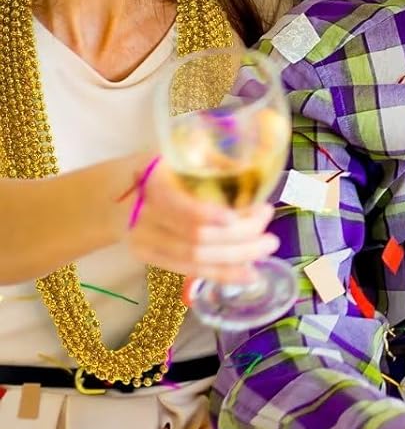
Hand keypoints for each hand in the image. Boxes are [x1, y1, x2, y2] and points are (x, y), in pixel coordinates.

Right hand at [126, 166, 276, 281]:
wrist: (111, 195)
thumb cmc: (156, 168)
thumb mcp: (176, 153)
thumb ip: (209, 160)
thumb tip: (255, 167)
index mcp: (151, 183)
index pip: (178, 205)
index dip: (208, 214)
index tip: (239, 215)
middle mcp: (143, 217)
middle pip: (194, 237)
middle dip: (238, 238)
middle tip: (270, 231)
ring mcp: (144, 242)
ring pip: (194, 258)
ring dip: (236, 258)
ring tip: (267, 248)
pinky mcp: (150, 259)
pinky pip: (188, 270)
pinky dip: (221, 274)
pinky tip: (248, 274)